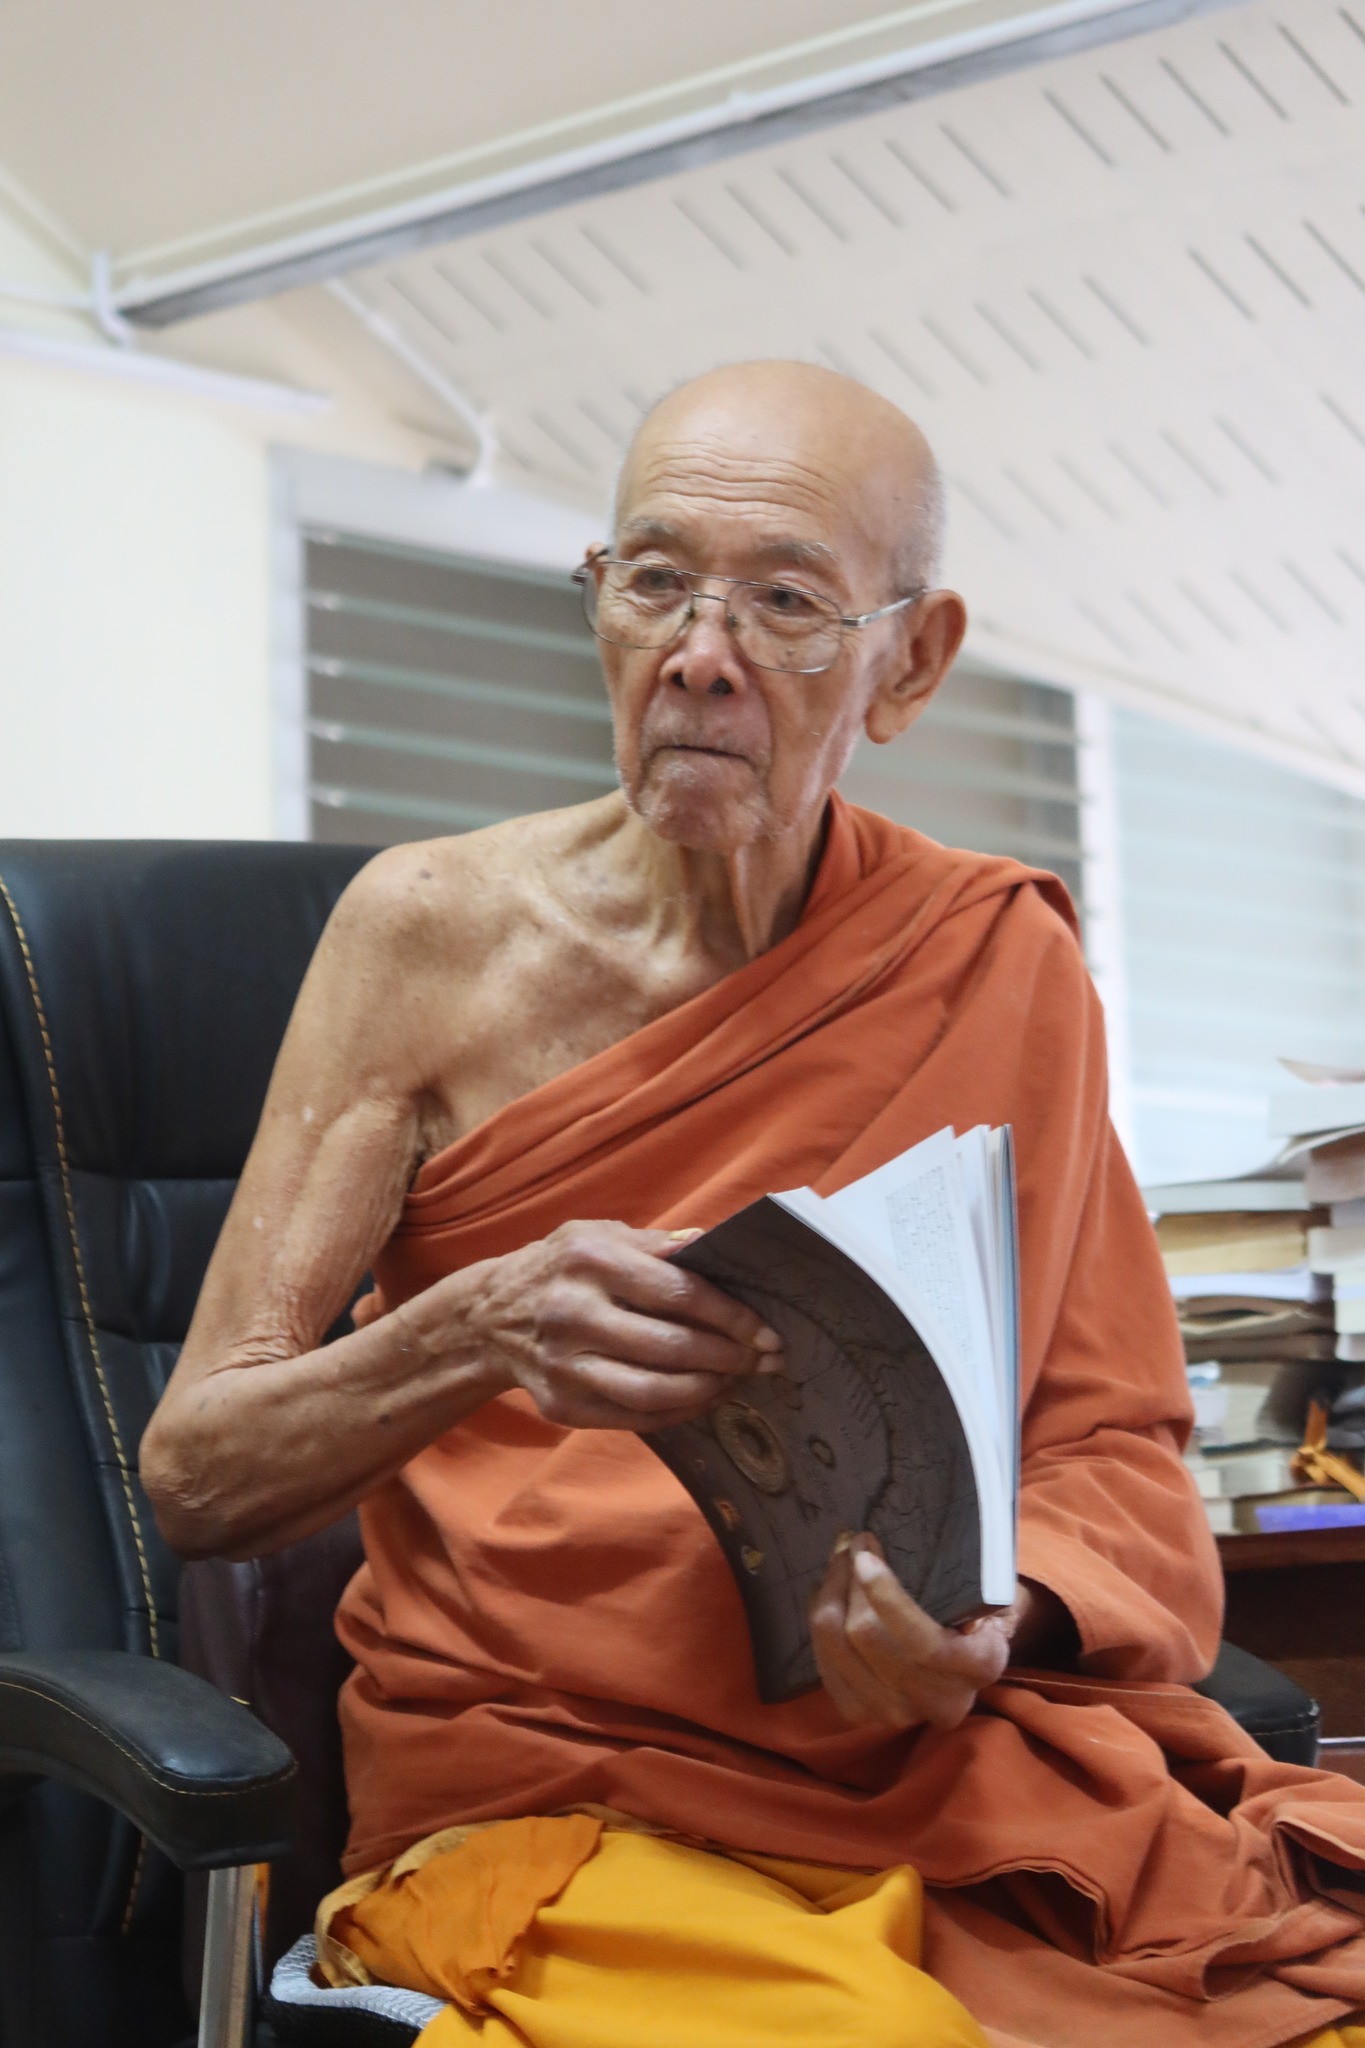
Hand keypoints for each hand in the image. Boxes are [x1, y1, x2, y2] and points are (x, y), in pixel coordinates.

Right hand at [464, 1219, 782, 1431]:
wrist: (489, 1316)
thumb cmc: (562, 1268)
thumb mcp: (600, 1235)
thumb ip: (659, 1244)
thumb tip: (722, 1247)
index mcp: (589, 1259)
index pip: (677, 1292)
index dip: (729, 1315)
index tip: (765, 1329)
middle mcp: (572, 1312)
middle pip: (670, 1347)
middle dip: (728, 1357)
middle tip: (763, 1360)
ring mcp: (564, 1364)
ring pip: (653, 1391)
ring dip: (707, 1389)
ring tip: (735, 1379)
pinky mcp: (561, 1405)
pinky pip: (635, 1418)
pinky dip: (678, 1411)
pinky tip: (701, 1397)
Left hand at [809, 1535, 1016, 1731]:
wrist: (972, 1655)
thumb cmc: (980, 1608)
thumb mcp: (988, 1589)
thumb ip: (963, 1577)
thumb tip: (907, 1552)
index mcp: (981, 1666)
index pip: (924, 1642)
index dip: (885, 1596)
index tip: (865, 1555)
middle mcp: (941, 1703)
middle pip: (868, 1638)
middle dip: (849, 1582)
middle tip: (851, 1544)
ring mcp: (899, 1715)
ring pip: (839, 1649)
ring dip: (830, 1596)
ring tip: (840, 1563)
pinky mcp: (862, 1715)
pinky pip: (823, 1666)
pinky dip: (821, 1623)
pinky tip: (829, 1596)